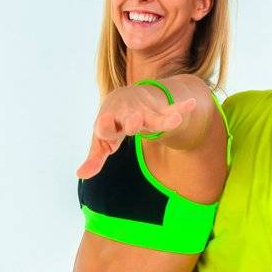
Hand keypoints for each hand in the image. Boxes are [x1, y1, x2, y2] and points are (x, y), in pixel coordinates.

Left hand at [76, 88, 196, 179]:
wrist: (124, 96)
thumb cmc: (112, 123)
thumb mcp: (102, 140)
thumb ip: (95, 158)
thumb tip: (80, 175)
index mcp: (109, 120)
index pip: (105, 127)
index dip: (105, 127)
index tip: (105, 126)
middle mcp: (126, 113)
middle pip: (130, 118)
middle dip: (132, 120)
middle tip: (135, 122)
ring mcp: (144, 111)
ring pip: (154, 117)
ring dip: (164, 120)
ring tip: (175, 121)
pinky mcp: (159, 110)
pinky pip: (172, 110)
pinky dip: (181, 108)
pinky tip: (191, 104)